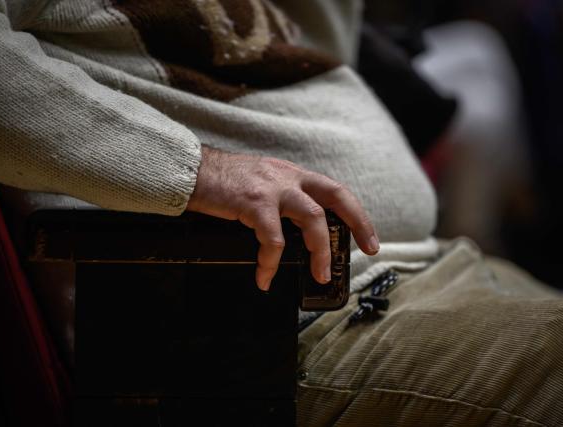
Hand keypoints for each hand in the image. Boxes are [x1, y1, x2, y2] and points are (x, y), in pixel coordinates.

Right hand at [186, 146, 379, 290]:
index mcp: (293, 175)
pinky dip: (271, 262)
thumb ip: (284, 201)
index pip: (335, 191)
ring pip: (312, 218)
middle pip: (336, 197)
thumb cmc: (225, 183)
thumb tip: (299, 233)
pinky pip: (272, 239)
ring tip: (319, 274)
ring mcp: (273, 189)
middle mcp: (288, 178)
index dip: (357, 213)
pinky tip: (265, 277)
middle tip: (368, 249)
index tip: (369, 237)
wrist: (193, 172)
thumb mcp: (263, 184)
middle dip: (358, 223)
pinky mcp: (254, 203)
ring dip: (319, 250)